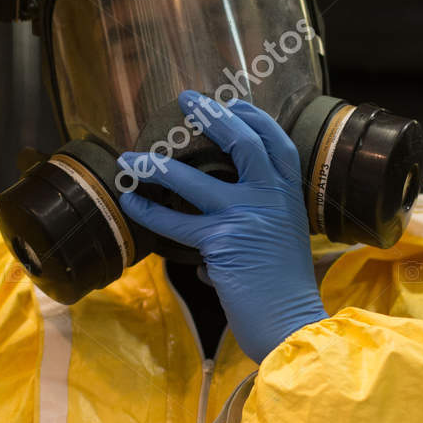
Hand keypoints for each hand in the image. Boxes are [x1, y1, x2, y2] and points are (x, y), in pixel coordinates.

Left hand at [118, 93, 328, 363]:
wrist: (292, 324)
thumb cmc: (284, 290)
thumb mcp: (282, 243)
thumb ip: (257, 224)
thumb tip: (210, 242)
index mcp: (290, 196)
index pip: (277, 143)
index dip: (253, 117)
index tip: (231, 102)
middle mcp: (272, 199)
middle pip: (243, 142)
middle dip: (213, 116)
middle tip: (186, 99)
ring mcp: (247, 218)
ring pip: (194, 181)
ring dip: (157, 167)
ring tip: (130, 158)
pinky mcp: (222, 243)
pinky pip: (175, 223)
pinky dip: (149, 211)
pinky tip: (131, 202)